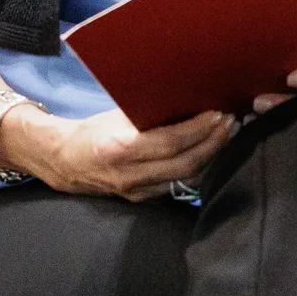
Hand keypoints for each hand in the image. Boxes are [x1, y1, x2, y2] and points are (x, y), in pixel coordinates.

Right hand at [0, 105, 231, 200]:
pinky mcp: (143, 199)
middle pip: (184, 164)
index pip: (171, 142)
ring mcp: (137, 191)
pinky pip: (179, 187)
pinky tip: (214, 154)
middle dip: (214, 143)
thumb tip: (192, 96)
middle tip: (232, 123)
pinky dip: (200, 171)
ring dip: (213, 157)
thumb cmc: (95, 131)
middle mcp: (130, 175)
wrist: (64, 162)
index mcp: (120, 149)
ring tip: (228, 136)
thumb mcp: (119, 116)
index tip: (219, 113)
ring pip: (186, 179)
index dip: (199, 129)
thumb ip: (151, 113)